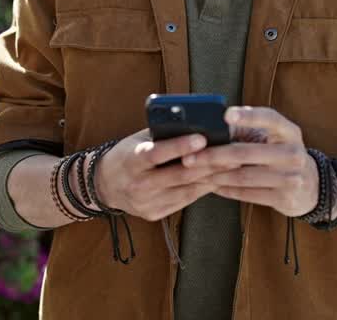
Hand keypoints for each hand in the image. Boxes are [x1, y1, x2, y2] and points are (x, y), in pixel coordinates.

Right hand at [94, 129, 220, 221]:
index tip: (202, 138)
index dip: (179, 146)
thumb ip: (161, 134)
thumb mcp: (137, 141)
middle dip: (208, 164)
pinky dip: (202, 189)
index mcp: (131, 161)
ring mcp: (147, 202)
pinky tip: (217, 179)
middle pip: (178, 175)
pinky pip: (185, 201)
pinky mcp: (155, 214)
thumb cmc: (127, 155)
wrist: (104, 185)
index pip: (157, 154)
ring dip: (211, 177)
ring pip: (186, 190)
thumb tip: (193, 123)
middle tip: (232, 153)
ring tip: (232, 166)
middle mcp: (138, 185)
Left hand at [182, 106, 316, 216]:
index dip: (248, 116)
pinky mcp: (284, 198)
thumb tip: (211, 125)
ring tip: (194, 173)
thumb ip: (249, 130)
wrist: (311, 186)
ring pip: (244, 176)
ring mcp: (291, 177)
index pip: (269, 118)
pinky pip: (248, 194)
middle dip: (214, 155)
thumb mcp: (274, 138)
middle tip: (189, 157)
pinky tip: (211, 185)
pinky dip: (226, 190)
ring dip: (215, 176)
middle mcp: (293, 153)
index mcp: (289, 132)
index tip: (225, 115)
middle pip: (247, 152)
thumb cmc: (281, 154)